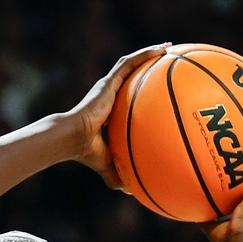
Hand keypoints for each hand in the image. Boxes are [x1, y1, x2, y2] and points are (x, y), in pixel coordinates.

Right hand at [68, 43, 169, 188]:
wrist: (72, 138)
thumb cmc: (86, 152)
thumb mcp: (108, 164)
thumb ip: (119, 174)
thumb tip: (131, 193)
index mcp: (110, 110)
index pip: (128, 96)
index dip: (142, 91)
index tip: (158, 89)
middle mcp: (110, 94)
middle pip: (133, 75)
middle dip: (150, 67)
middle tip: (170, 62)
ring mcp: (109, 86)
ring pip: (133, 64)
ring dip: (151, 54)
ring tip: (169, 48)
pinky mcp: (109, 81)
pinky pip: (131, 63)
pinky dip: (146, 54)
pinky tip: (163, 49)